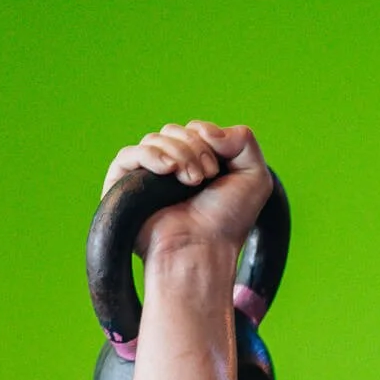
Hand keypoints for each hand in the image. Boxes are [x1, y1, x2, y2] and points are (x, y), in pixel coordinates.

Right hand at [100, 121, 272, 260]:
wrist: (202, 251)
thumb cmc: (228, 223)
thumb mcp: (256, 177)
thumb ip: (243, 138)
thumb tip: (204, 130)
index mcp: (197, 165)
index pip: (194, 129)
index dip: (208, 138)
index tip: (217, 171)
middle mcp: (170, 170)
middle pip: (174, 131)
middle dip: (195, 147)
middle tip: (205, 177)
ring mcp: (146, 178)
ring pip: (154, 139)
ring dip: (179, 154)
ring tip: (192, 181)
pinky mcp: (123, 187)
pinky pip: (128, 154)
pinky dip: (152, 155)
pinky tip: (168, 170)